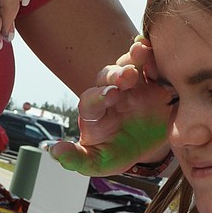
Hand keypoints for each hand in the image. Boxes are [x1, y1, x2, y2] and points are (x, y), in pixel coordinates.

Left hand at [51, 38, 171, 176]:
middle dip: (116, 74)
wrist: (147, 148)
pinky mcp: (152, 82)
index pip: (90, 101)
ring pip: (128, 64)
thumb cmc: (115, 153)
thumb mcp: (98, 162)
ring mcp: (131, 85)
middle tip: (128, 76)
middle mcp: (110, 93)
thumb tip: (54, 152)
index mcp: (94, 112)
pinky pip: (151, 64)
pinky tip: (157, 50)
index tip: (111, 96)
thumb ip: (77, 158)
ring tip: (141, 52)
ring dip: (133, 57)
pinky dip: (153, 55)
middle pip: (107, 77)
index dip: (98, 97)